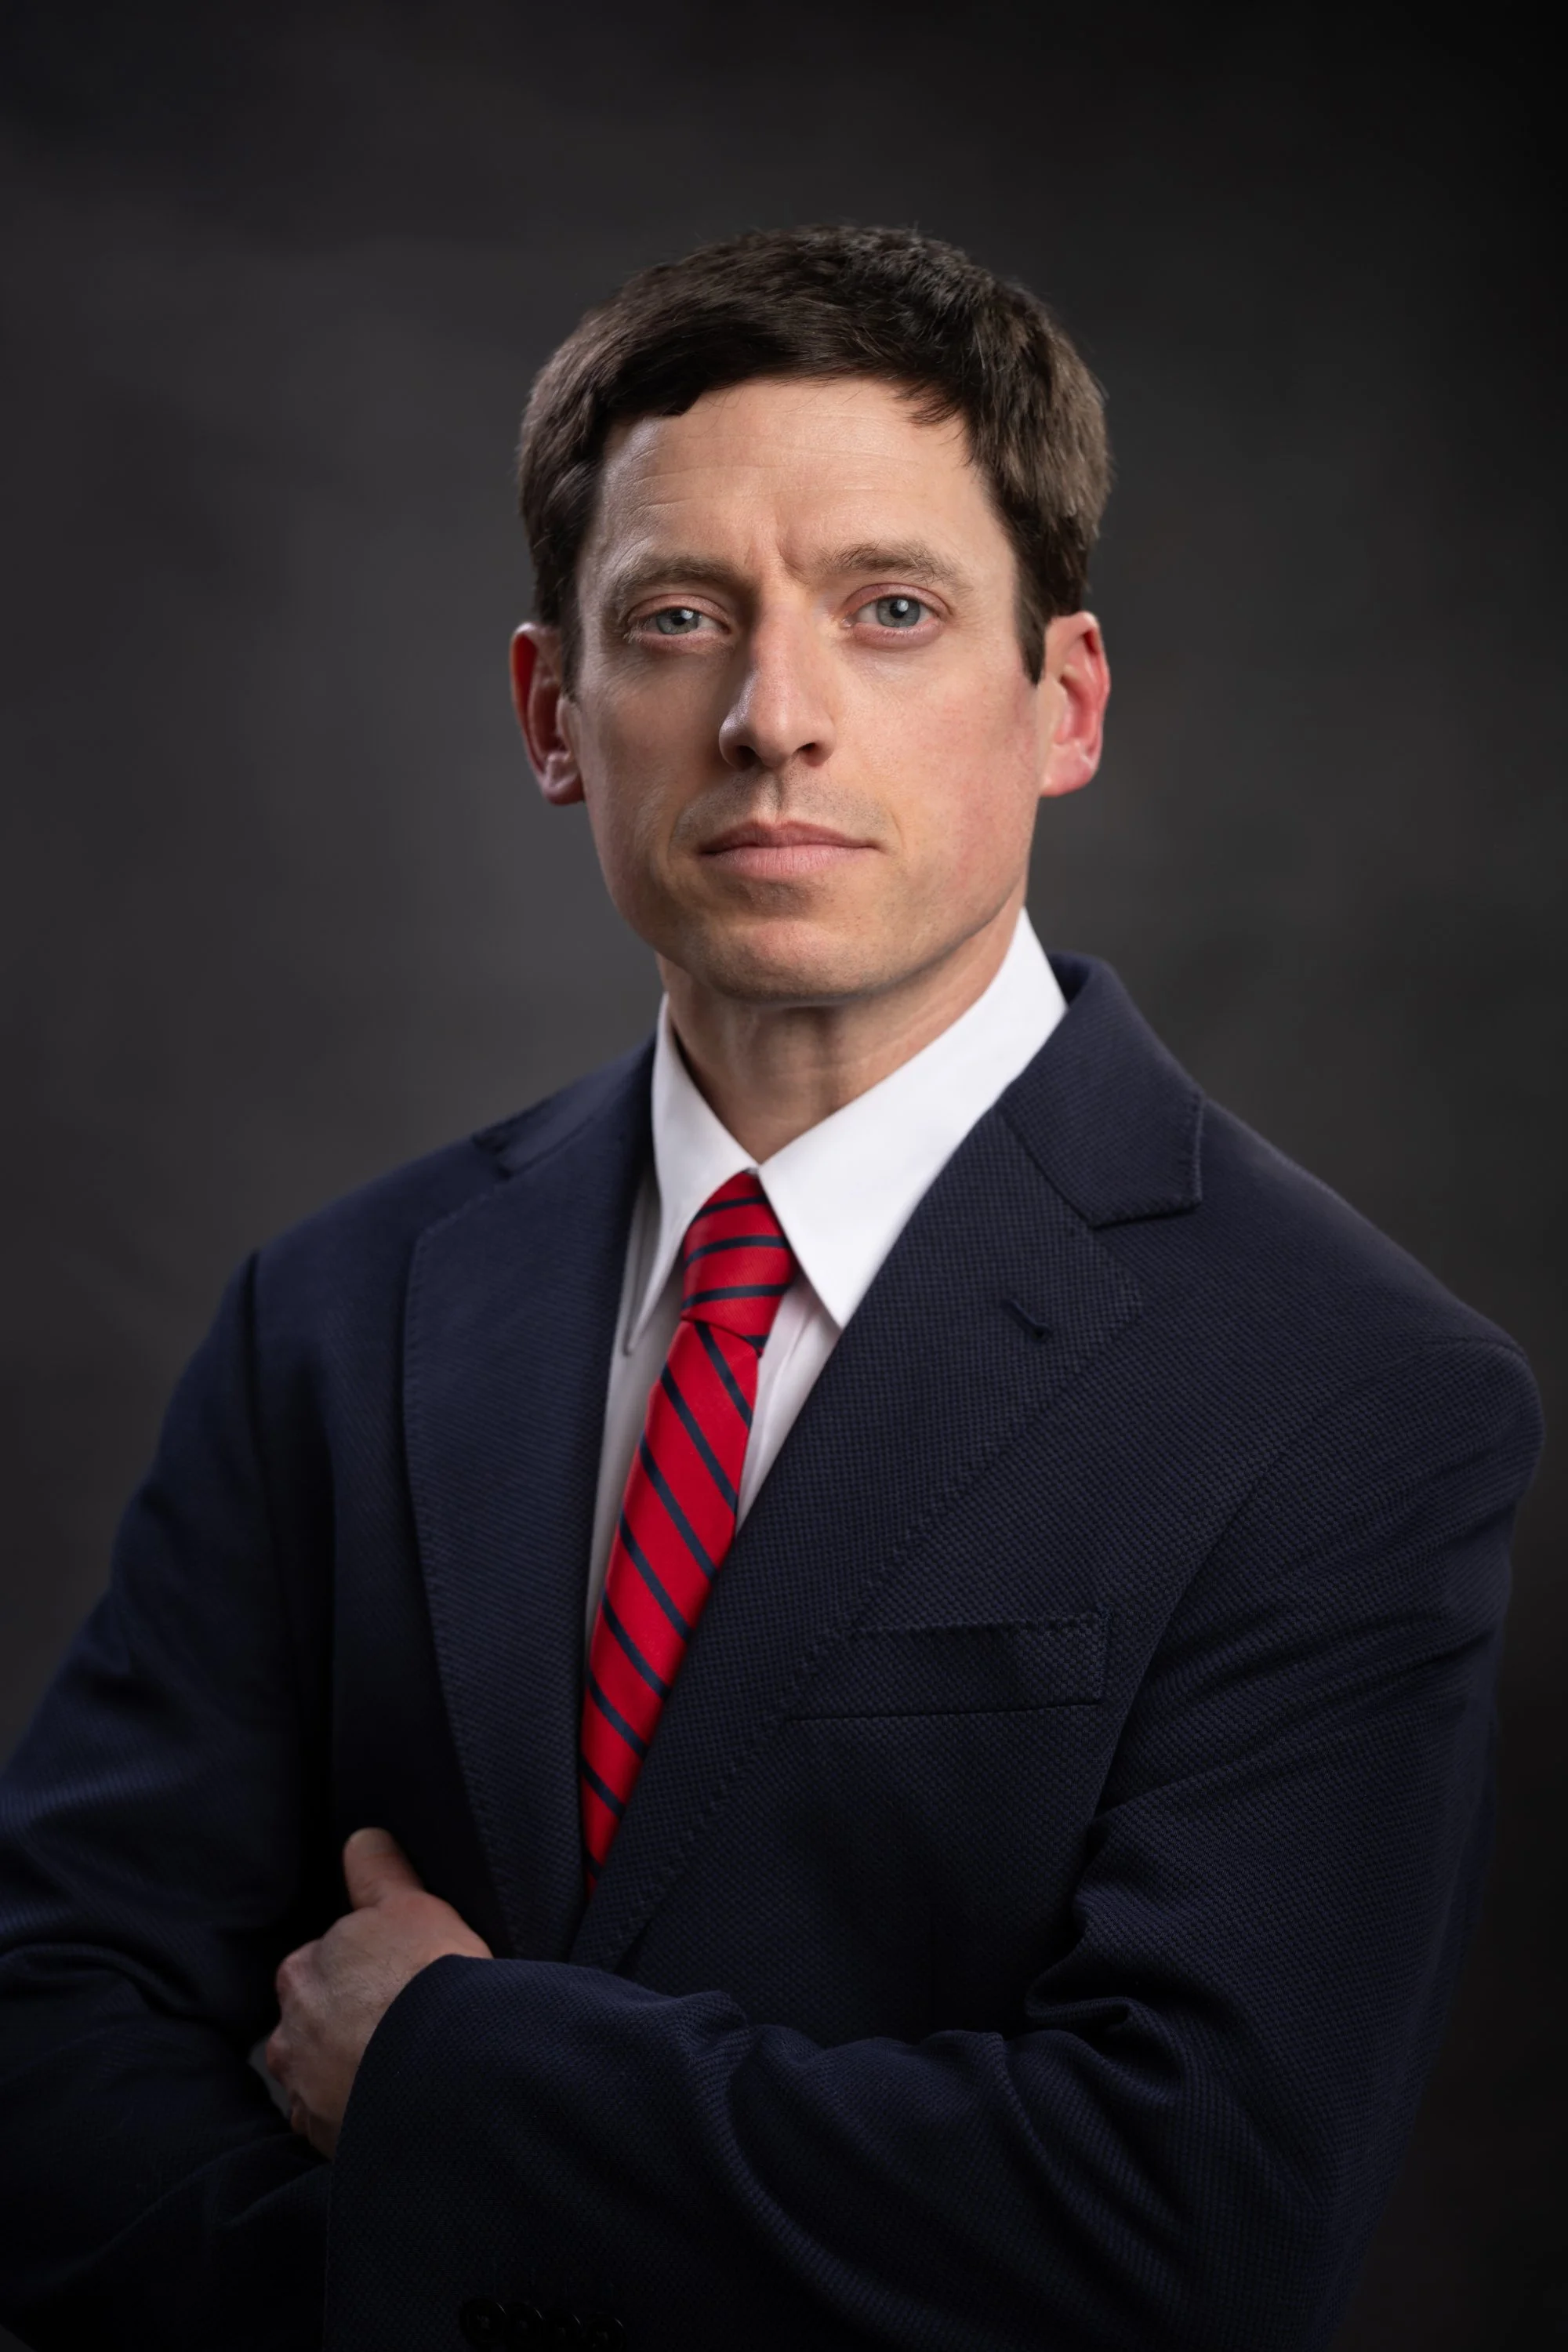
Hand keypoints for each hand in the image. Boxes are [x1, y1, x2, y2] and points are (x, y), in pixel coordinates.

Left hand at [265, 1826, 490, 2156]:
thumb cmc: (426, 1980)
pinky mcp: (326, 2138)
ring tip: (400, 2064)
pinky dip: (356, 2111)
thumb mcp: (409, 1905)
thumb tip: (361, 1838)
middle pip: (314, 2021)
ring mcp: (305, 2091)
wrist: (446, 2073)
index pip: (322, 1963)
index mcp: (302, 1971)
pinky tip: (392, 2100)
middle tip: (399, 2021)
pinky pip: (333, 2121)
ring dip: (345, 2069)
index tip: (392, 1977)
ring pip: (318, 2073)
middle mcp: (289, 2034)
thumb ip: (377, 1870)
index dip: (361, 1967)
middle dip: (345, 2022)